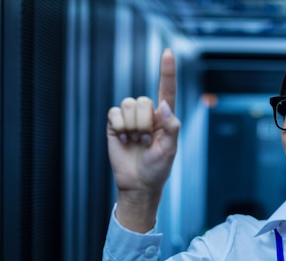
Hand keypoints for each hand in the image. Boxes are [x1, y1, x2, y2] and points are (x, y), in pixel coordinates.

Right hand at [106, 48, 180, 230]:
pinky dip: (120, 128)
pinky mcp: (115, 124)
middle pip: (143, 101)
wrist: (138, 183)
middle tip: (147, 141)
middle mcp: (148, 114)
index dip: (167, 71)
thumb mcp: (170, 150)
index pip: (167, 90)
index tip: (168, 52)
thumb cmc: (157, 168)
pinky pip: (114, 114)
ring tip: (136, 141)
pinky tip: (125, 140)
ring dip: (133, 126)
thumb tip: (163, 105)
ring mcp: (131, 118)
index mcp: (165, 117)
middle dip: (145, 123)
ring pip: (128, 105)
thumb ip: (171, 126)